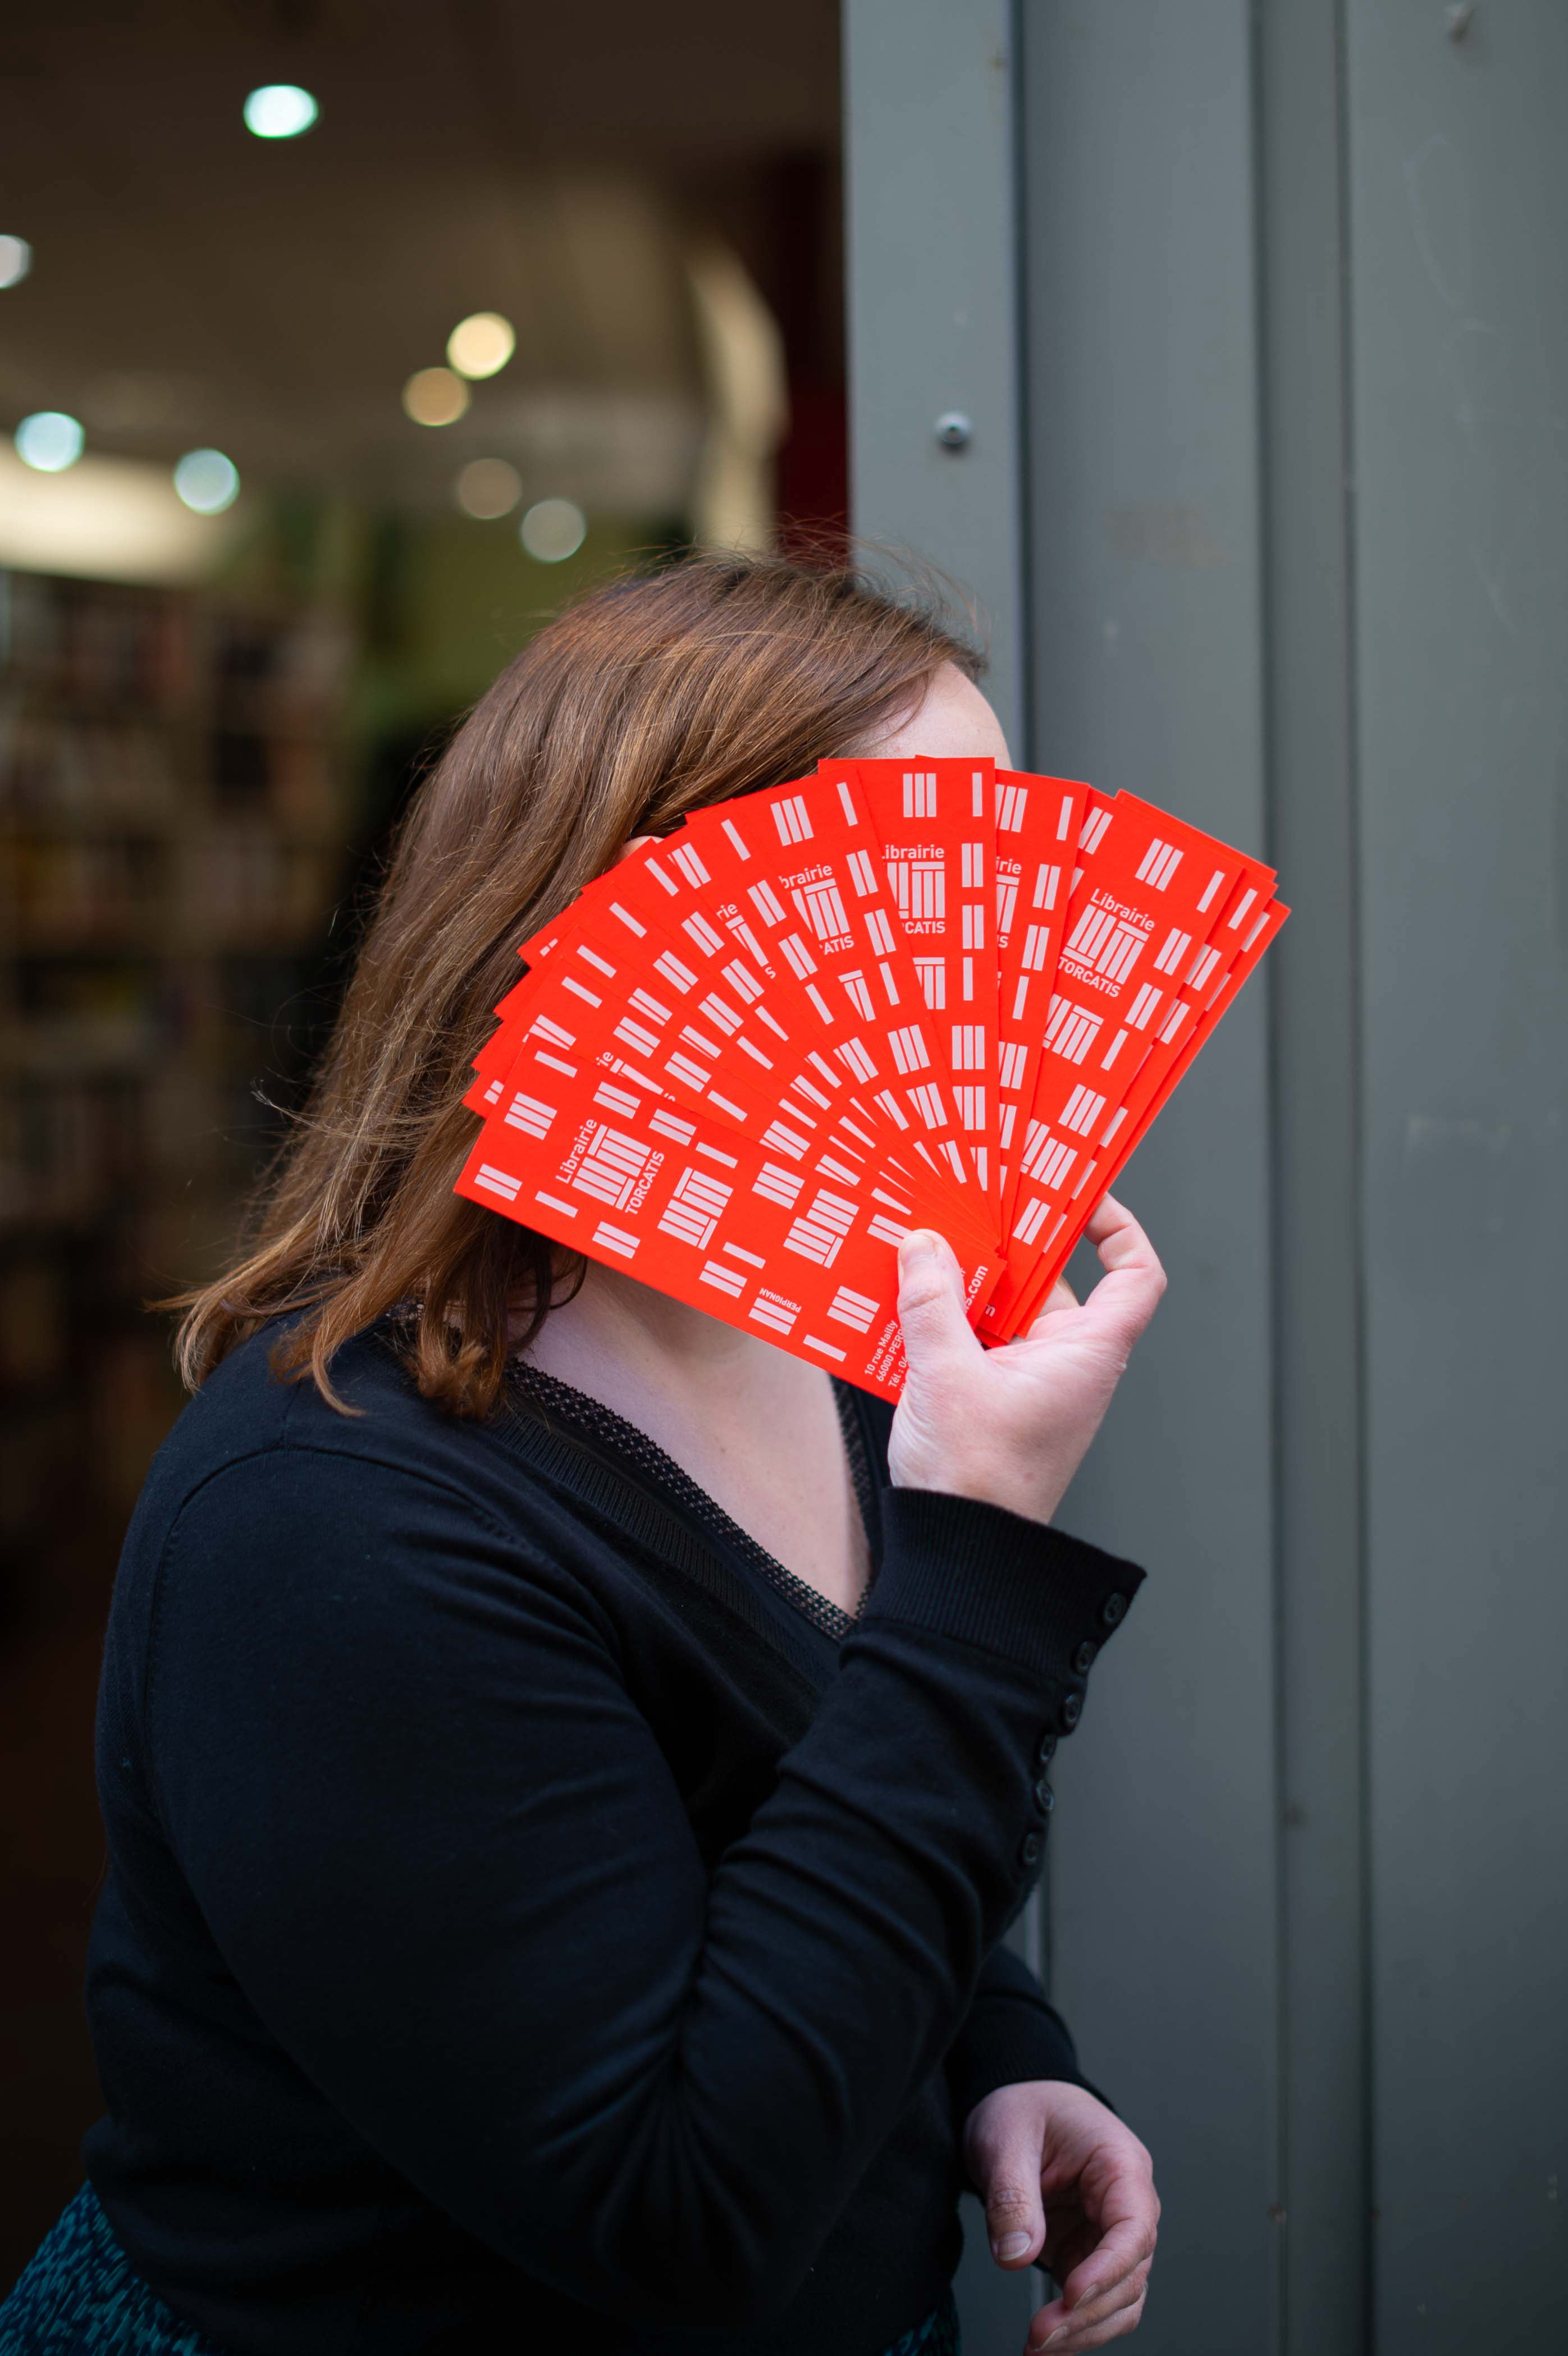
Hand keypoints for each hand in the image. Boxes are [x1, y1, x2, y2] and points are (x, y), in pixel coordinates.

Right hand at [887, 1196, 1165, 1523]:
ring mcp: (1027, 1379)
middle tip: (967, 1203)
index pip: (1134, 1276)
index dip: (1118, 1228)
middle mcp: (1065, 1363)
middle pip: (1050, 1279)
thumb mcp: (946, 1375)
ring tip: (920, 1247)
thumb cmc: (978, 1483)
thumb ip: (933, 1303)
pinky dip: (943, 1317)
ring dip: (964, 1281)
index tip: (1077, 1194)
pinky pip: (973, 1337)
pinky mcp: (990, 1395)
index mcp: (1085, 1354)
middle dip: (1007, 1243)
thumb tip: (925, 1244)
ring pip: (1002, 1307)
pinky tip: (899, 1300)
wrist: (957, 1554)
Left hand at [962, 2079, 1158, 2350]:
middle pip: (1130, 2273)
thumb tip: (1017, 2255)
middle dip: (1088, 2311)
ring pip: (1121, 2298)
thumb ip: (1012, 2196)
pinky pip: (1097, 2301)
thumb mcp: (1006, 2138)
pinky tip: (1047, 2340)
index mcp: (1119, 2163)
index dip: (1108, 2268)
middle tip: (1040, 2334)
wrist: (1016, 2104)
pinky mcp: (1088, 2254)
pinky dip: (1077, 2325)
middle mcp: (1127, 2203)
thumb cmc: (1023, 2108)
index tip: (1072, 2294)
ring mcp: (1109, 2233)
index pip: (1133, 2227)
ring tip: (1039, 2345)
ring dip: (1085, 2328)